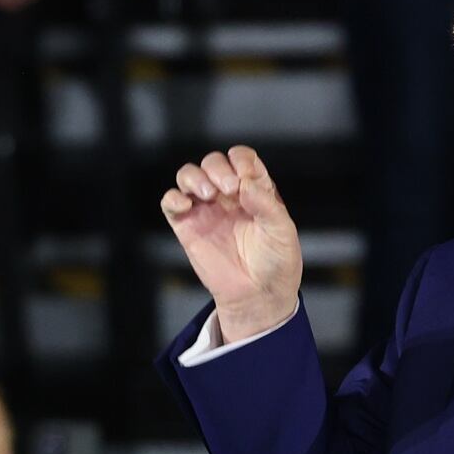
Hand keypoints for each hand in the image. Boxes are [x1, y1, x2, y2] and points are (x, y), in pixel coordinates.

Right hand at [161, 146, 301, 341]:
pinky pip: (171, 202)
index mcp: (255, 190)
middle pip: (213, 162)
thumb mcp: (282, 230)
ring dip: (194, 177)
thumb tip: (244, 182)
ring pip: (188, 175)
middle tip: (229, 189)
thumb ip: (266, 204)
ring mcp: (206, 209)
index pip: (242, 158)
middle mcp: (229, 195)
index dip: (241, 160)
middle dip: (218, 168)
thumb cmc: (276, 262)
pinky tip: (186, 205)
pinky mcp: (187, 226)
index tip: (246, 178)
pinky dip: (173, 197)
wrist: (258, 295)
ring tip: (208, 195)